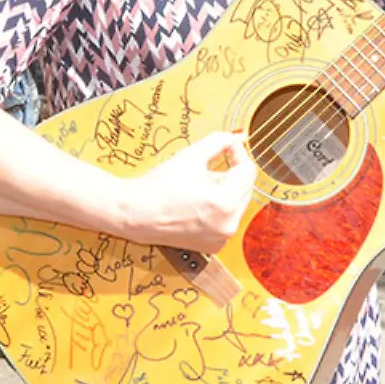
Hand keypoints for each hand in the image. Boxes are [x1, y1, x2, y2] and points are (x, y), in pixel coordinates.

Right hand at [115, 131, 256, 252]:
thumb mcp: (191, 155)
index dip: (238, 154)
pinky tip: (197, 205)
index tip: (227, 148)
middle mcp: (227, 225)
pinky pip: (227, 219)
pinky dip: (218, 209)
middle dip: (231, 174)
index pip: (248, 171)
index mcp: (224, 203)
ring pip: (237, 203)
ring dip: (225, 191)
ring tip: (199, 188)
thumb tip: (238, 138)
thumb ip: (220, 141)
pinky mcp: (214, 245)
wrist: (136, 213)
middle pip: (245, 188)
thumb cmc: (159, 186)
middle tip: (206, 169)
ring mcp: (221, 238)